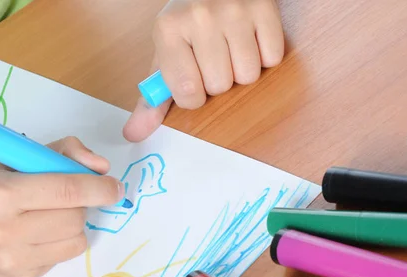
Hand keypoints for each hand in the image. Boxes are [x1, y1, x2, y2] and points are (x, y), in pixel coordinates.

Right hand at [0, 137, 122, 276]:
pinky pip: (57, 261)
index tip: (115, 187)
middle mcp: (5, 233)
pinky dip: (54, 245)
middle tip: (64, 199)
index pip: (68, 190)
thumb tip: (100, 167)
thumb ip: (59, 154)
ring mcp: (10, 262)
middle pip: (75, 220)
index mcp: (1, 195)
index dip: (100, 188)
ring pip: (74, 244)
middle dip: (80, 206)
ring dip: (72, 227)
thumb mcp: (8, 159)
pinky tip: (31, 236)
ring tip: (47, 217)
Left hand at [123, 0, 284, 141]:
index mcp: (168, 29)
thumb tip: (134, 134)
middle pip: (220, 86)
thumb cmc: (188, 24)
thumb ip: (152, 98)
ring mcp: (234, 10)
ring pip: (248, 76)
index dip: (194, 95)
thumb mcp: (166, 54)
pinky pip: (272, 58)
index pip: (187, 93)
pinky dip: (264, 55)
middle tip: (213, 55)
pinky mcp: (264, 8)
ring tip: (232, 46)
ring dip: (242, 69)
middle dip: (218, 79)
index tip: (192, 76)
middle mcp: (199, 17)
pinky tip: (251, 38)